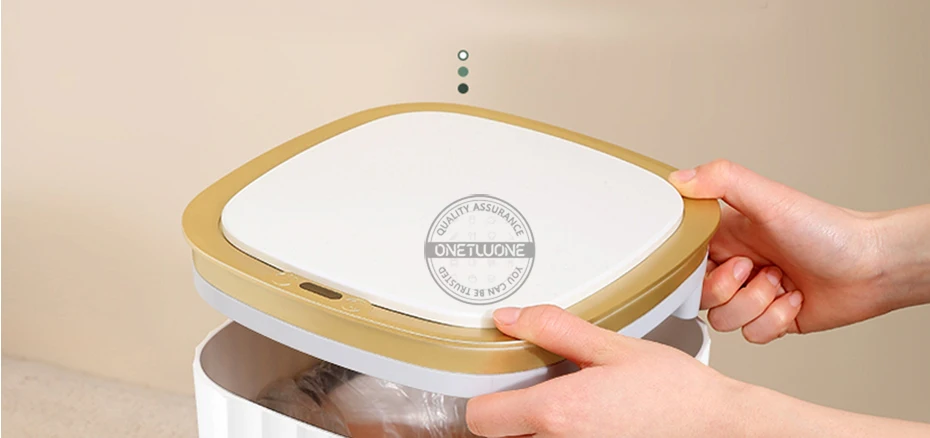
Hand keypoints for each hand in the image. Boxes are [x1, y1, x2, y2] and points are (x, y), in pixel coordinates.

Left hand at [465, 305, 929, 437]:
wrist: (720, 428)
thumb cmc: (677, 394)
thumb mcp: (614, 348)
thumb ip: (556, 330)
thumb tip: (512, 319)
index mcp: (558, 412)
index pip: (480, 419)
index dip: (483, 399)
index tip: (496, 385)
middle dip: (513, 415)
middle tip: (540, 391)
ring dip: (537, 429)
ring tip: (571, 407)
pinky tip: (588, 423)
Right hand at [667, 160, 895, 342]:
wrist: (873, 267)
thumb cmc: (828, 230)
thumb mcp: (770, 198)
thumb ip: (722, 180)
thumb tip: (678, 179)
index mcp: (727, 235)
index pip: (685, 260)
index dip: (698, 268)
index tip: (728, 257)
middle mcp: (736, 264)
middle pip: (700, 296)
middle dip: (729, 289)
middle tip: (755, 270)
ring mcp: (753, 293)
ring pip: (724, 319)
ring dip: (756, 304)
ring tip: (780, 282)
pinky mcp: (772, 318)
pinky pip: (752, 335)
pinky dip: (775, 321)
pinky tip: (794, 299)